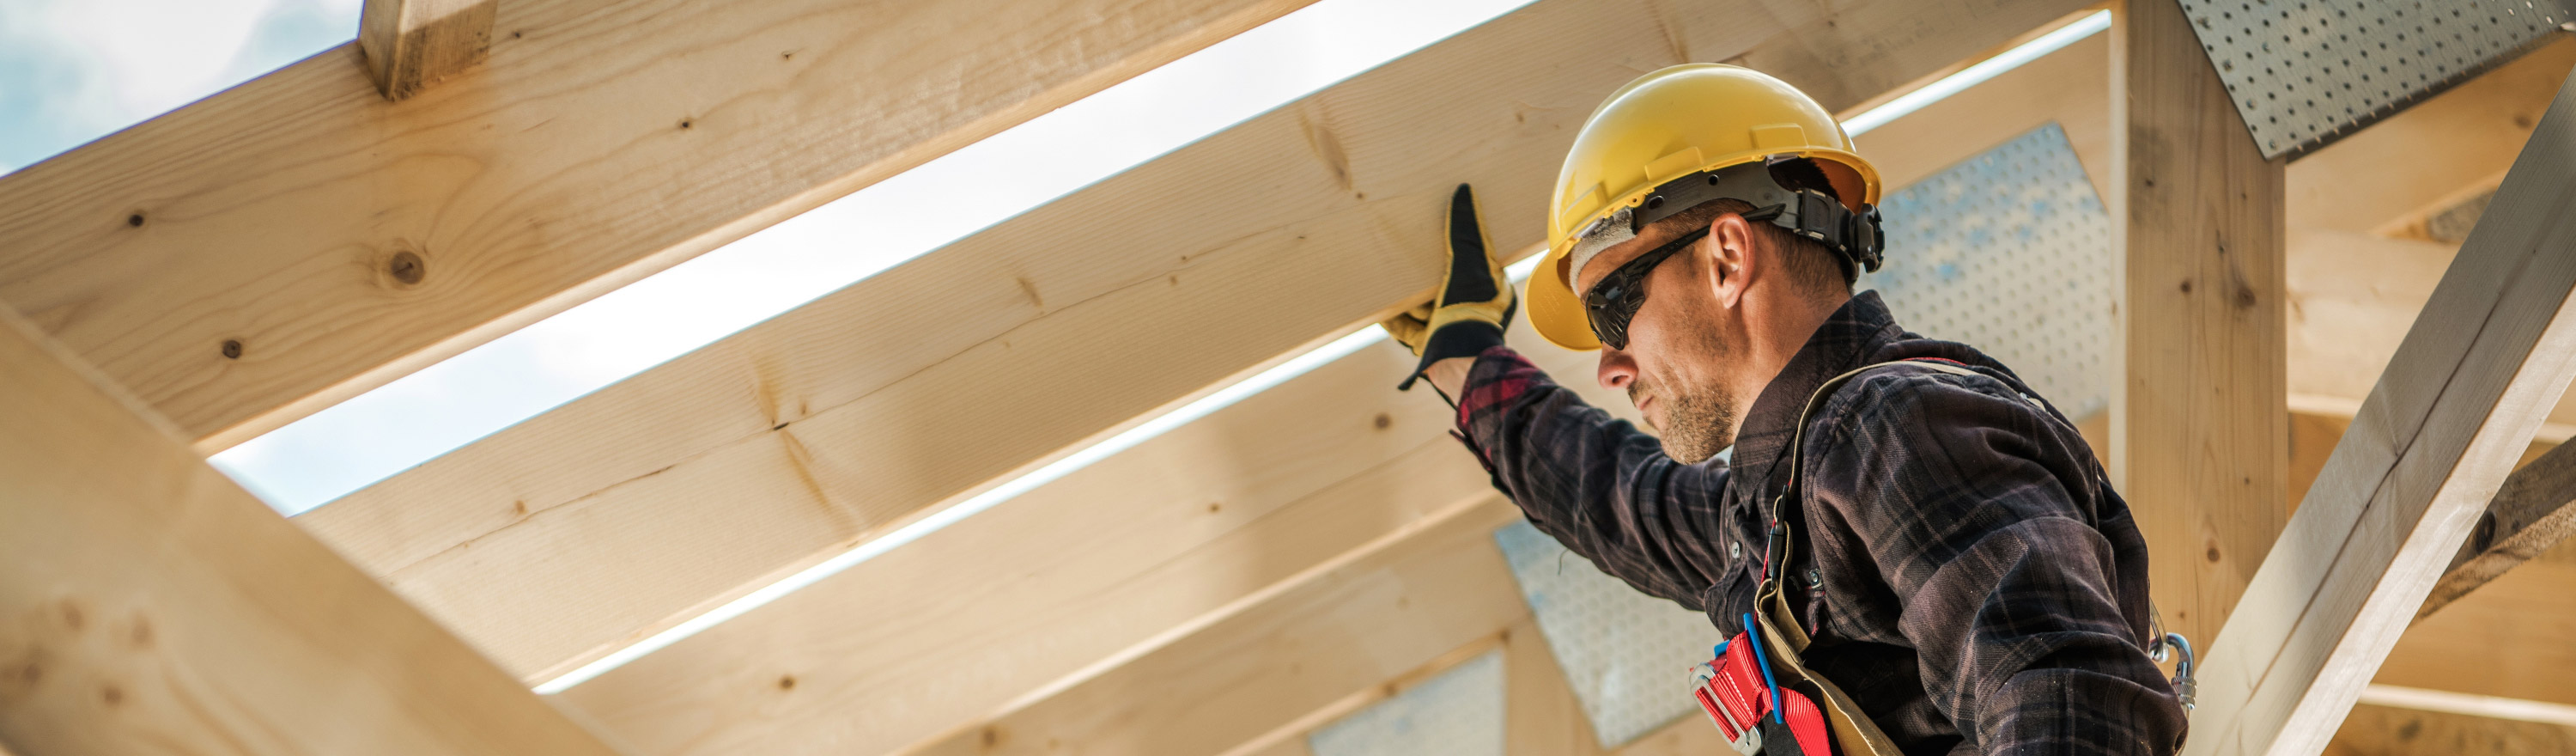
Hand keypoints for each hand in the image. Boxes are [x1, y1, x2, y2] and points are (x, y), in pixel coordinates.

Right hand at [1384, 184, 1514, 389]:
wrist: (1459, 364)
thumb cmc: (1472, 312)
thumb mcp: (1471, 263)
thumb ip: (1466, 230)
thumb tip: (1464, 191)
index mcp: (1490, 289)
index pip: (1472, 258)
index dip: (1456, 242)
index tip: (1437, 226)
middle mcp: (1470, 308)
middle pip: (1441, 280)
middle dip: (1423, 268)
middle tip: (1405, 246)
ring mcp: (1447, 327)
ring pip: (1421, 303)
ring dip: (1405, 292)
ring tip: (1384, 271)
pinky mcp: (1426, 344)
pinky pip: (1404, 326)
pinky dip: (1390, 315)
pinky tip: (1375, 303)